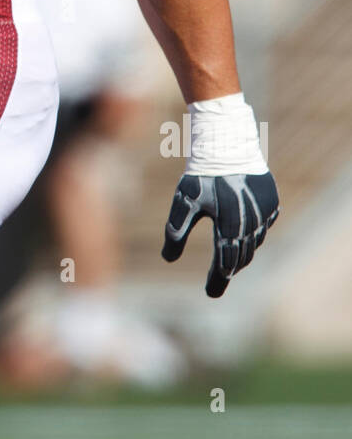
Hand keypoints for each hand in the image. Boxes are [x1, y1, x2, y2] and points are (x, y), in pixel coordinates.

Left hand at [161, 172, 278, 298]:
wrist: (227, 145)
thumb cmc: (201, 175)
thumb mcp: (184, 202)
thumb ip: (175, 232)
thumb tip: (167, 259)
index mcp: (229, 229)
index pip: (223, 266)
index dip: (217, 281)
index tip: (210, 293)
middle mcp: (251, 226)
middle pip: (241, 258)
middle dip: (229, 269)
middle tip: (218, 278)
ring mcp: (264, 214)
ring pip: (254, 244)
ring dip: (242, 254)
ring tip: (230, 261)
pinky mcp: (271, 203)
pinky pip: (264, 227)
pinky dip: (254, 235)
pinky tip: (245, 236)